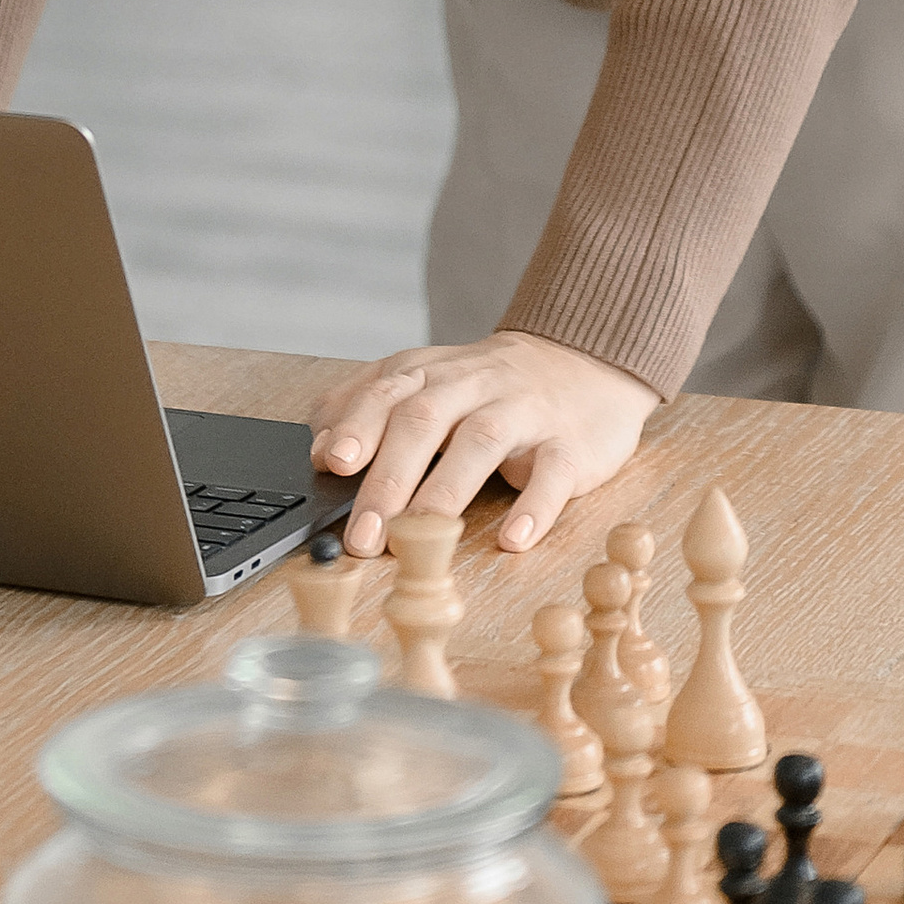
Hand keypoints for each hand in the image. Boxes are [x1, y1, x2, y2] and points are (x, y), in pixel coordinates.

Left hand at [309, 330, 660, 557]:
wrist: (584, 363)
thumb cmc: (487, 390)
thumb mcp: (425, 386)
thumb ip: (369, 410)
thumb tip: (319, 450)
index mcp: (432, 373)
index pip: (386, 392)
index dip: (358, 425)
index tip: (332, 463)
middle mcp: (474, 385)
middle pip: (425, 420)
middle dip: (389, 479)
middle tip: (363, 535)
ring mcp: (524, 412)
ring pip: (480, 442)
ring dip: (444, 493)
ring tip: (421, 538)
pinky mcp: (570, 446)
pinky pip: (553, 475)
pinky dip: (533, 509)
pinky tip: (513, 539)